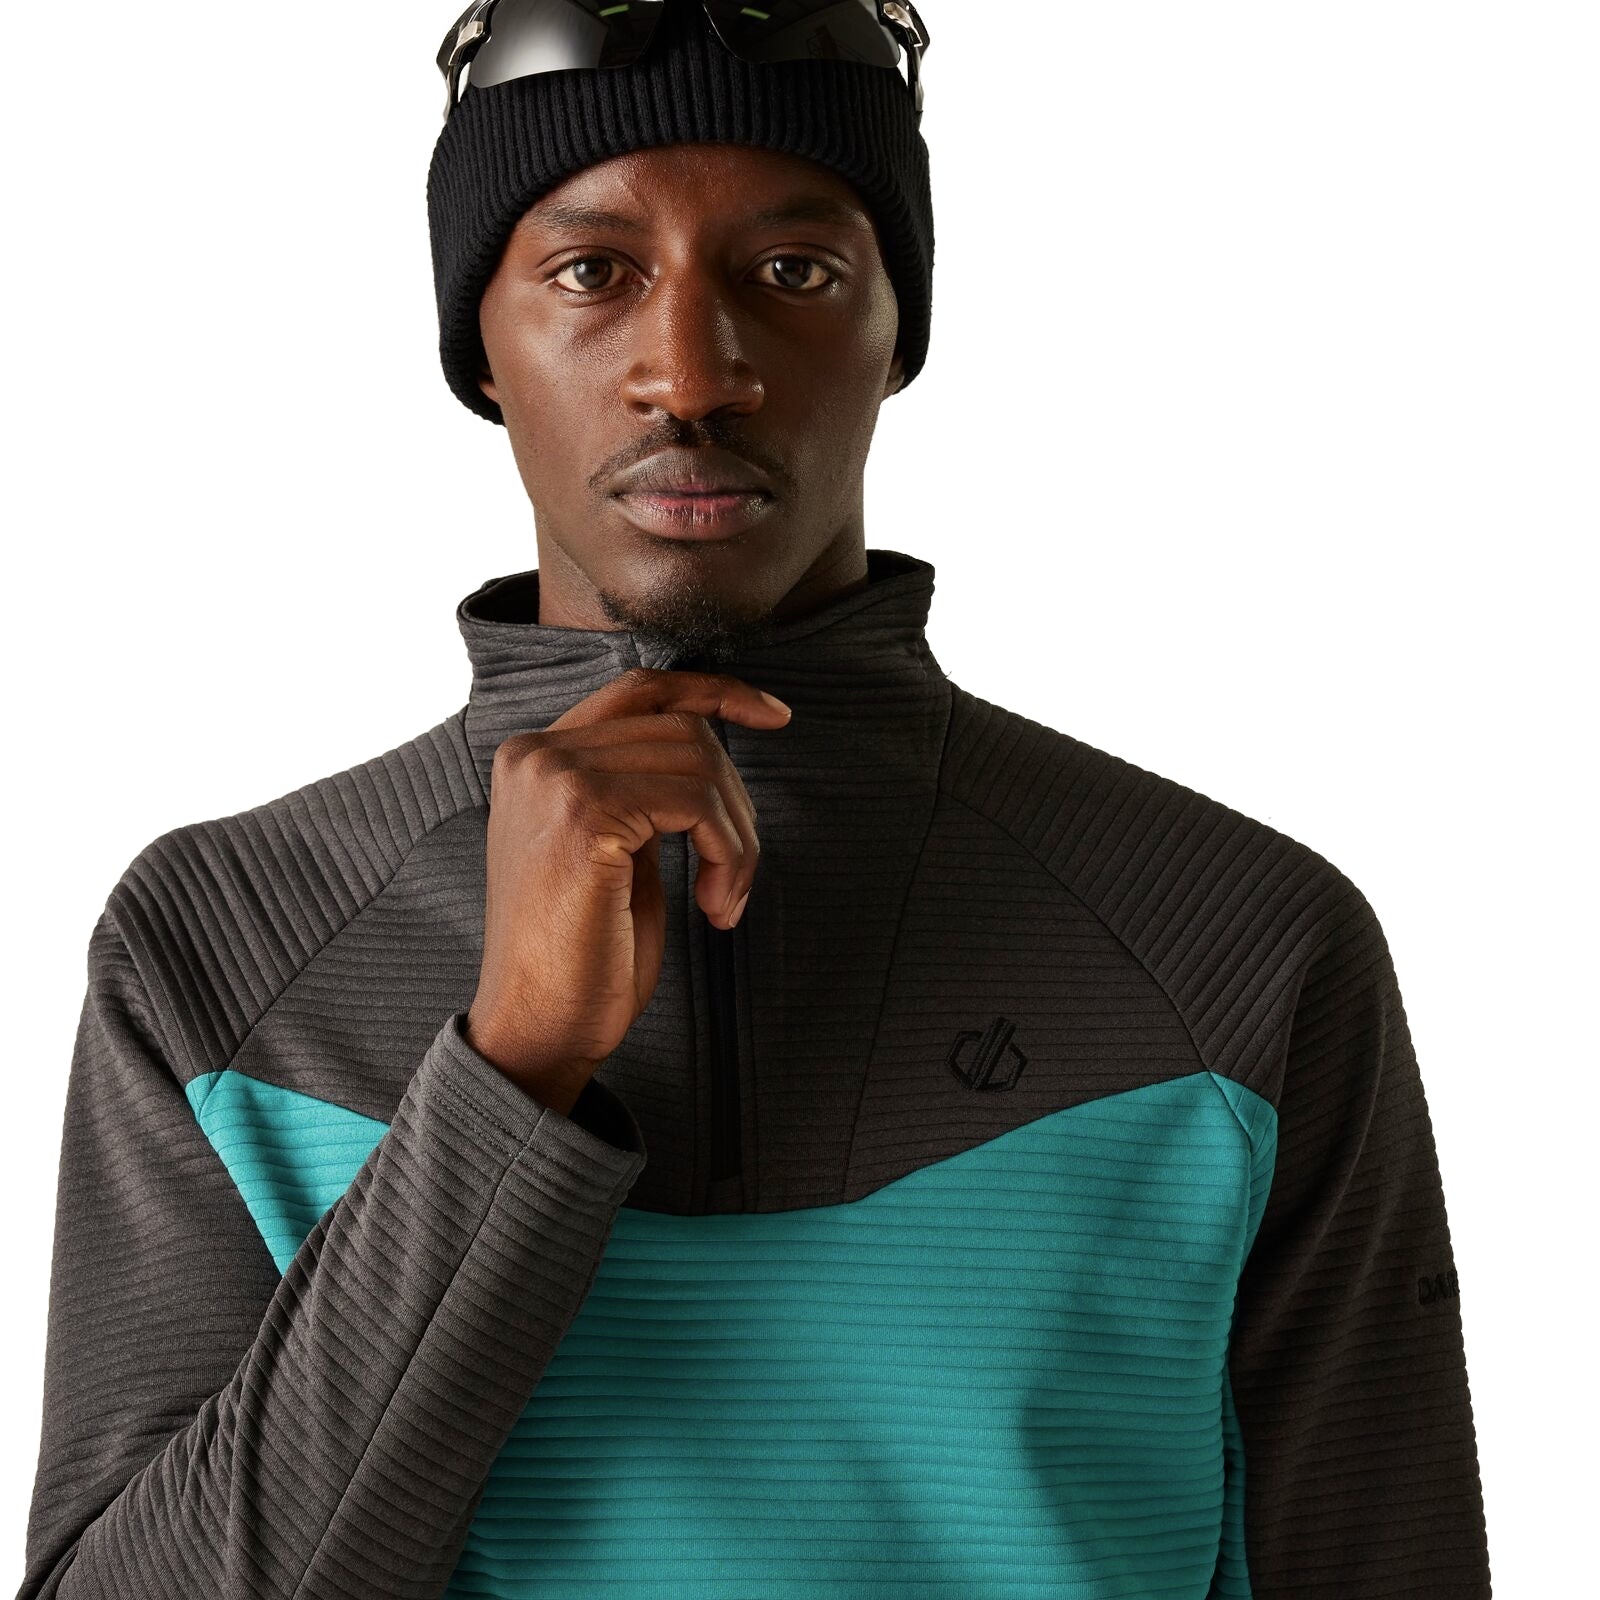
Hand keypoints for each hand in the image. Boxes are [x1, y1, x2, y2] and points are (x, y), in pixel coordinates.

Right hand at [464, 667, 791, 1112]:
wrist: (539, 1027)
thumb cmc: (584, 954)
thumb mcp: (618, 849)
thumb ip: (642, 788)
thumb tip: (709, 743)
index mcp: (536, 756)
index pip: (642, 690)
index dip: (716, 691)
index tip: (775, 715)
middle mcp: (537, 753)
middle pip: (684, 729)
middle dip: (734, 801)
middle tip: (736, 876)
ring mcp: (556, 777)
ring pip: (700, 762)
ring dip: (737, 836)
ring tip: (727, 897)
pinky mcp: (585, 813)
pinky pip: (697, 803)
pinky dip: (731, 853)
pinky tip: (717, 906)